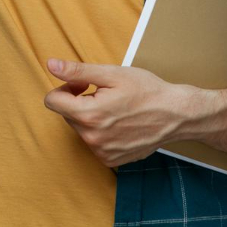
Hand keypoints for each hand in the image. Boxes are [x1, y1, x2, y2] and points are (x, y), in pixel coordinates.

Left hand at [42, 58, 199, 169]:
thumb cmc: (147, 90)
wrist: (176, 114)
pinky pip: (94, 143)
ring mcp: (101, 152)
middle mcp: (92, 138)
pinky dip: (102, 132)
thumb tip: (50, 65)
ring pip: (81, 129)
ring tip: (116, 109)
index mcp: (88, 114)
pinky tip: (121, 124)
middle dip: (80, 102)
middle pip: (67, 115)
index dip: (66, 88)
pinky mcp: (111, 160)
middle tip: (105, 93)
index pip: (52, 101)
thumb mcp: (112, 74)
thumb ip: (77, 71)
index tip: (83, 84)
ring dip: (91, 117)